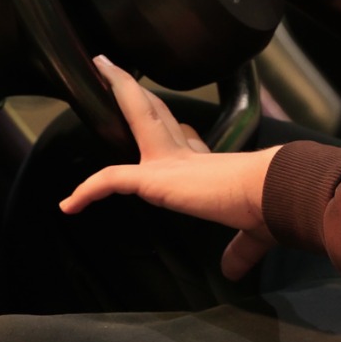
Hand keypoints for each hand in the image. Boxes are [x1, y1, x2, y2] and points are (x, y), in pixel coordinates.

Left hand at [61, 56, 280, 277]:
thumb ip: (238, 250)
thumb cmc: (269, 207)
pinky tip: (68, 205)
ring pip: (137, 115)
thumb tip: (235, 272)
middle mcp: (189, 156)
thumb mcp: (252, 233)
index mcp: (212, 165)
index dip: (181, 132)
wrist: (272, 193)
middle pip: (157, 112)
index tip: (178, 129)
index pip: (188, 141)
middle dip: (137, 91)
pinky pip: (110, 180)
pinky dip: (88, 192)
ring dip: (119, 91)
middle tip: (117, 69)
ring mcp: (170, 161)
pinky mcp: (155, 176)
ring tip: (101, 69)